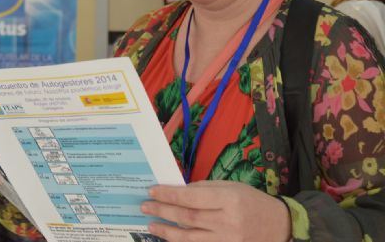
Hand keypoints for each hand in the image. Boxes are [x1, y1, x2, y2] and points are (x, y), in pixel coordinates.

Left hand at [141, 180, 291, 241]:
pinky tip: (170, 238)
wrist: (279, 227)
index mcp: (229, 200)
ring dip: (167, 231)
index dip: (169, 195)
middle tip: (145, 206)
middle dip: (163, 211)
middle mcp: (228, 222)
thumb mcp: (231, 187)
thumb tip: (176, 192)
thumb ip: (204, 189)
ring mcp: (228, 241)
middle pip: (188, 218)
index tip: (152, 191)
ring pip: (190, 238)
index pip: (191, 198)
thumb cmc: (251, 202)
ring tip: (151, 224)